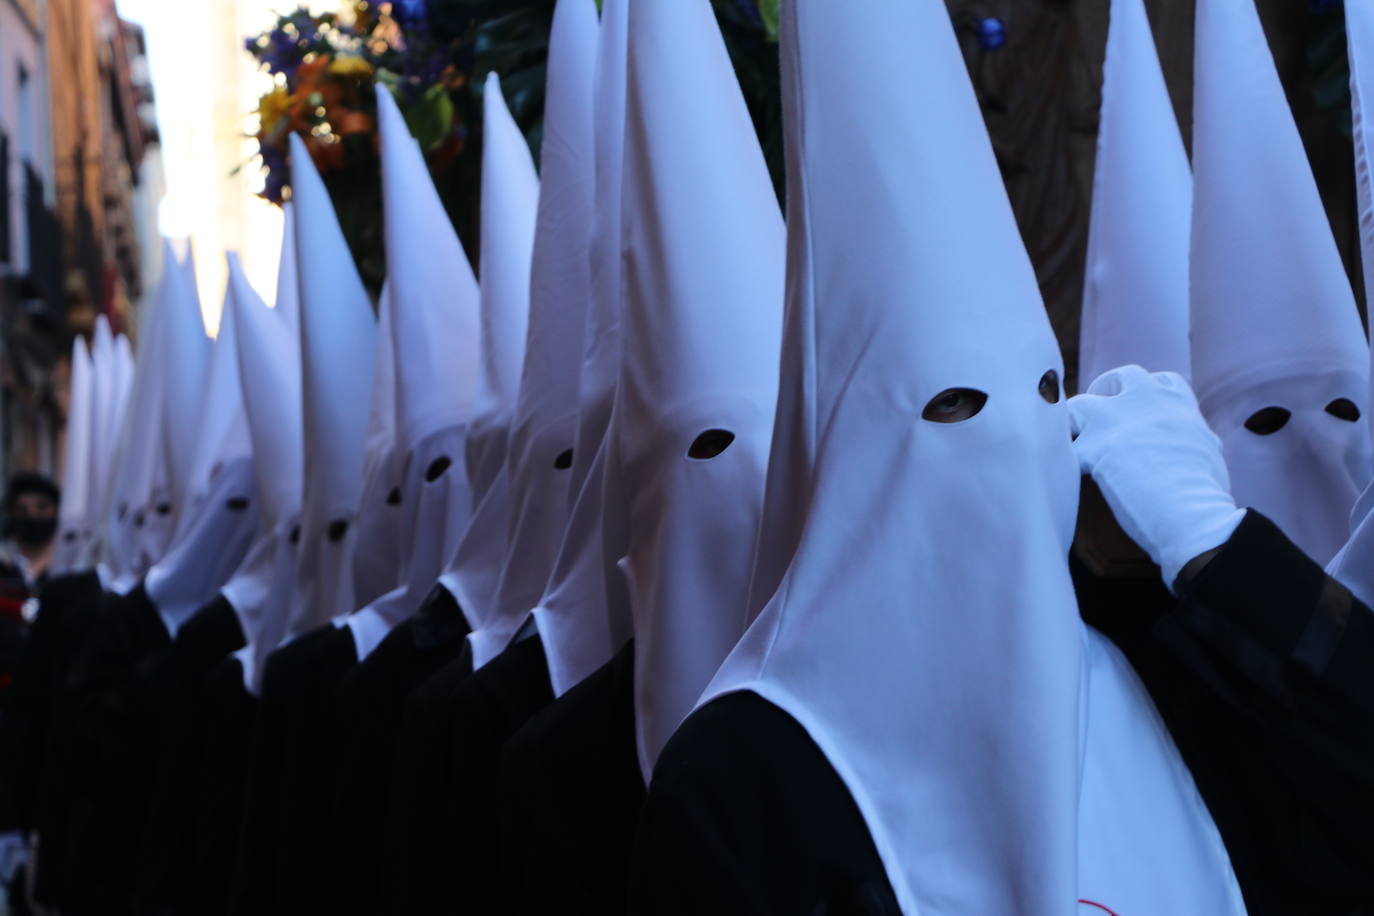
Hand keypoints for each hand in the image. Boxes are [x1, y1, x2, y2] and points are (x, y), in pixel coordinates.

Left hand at [1069, 366, 1245, 588]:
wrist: (1192, 513)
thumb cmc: (1205, 492)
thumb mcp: (1210, 453)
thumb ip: (1197, 438)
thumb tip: (1204, 443)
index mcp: (1178, 404)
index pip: (1160, 381)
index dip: (1145, 393)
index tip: (1137, 409)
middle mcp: (1145, 401)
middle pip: (1119, 378)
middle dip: (1106, 393)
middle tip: (1100, 419)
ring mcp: (1116, 421)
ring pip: (1078, 404)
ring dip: (1072, 423)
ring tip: (1071, 443)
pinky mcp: (1093, 447)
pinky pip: (1061, 447)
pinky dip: (1056, 459)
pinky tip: (1055, 473)